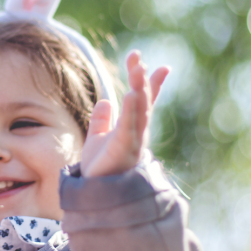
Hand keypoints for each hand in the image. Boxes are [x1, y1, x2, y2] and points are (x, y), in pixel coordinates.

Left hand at [81, 51, 168, 177]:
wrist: (93, 194)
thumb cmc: (99, 170)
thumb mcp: (96, 139)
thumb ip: (101, 121)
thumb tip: (104, 101)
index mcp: (131, 128)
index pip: (143, 102)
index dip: (150, 84)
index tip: (156, 65)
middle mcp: (136, 133)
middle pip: (141, 101)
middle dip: (141, 78)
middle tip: (138, 57)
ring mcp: (132, 141)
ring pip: (139, 110)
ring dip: (139, 88)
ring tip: (139, 68)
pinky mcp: (124, 150)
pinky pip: (129, 126)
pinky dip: (131, 110)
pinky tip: (132, 93)